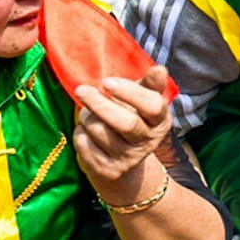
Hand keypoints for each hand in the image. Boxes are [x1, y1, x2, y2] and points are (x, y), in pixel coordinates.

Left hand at [72, 65, 172, 193]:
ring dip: (87, 117)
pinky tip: (86, 132)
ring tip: (88, 113)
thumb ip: (150, 85)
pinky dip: (80, 134)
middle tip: (81, 90)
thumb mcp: (142, 100)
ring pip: (100, 132)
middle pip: (126, 123)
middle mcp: (148, 143)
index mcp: (160, 122)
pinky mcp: (108, 171)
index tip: (107, 82)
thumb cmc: (130, 118)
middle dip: (100, 104)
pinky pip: (85, 146)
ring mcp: (128, 159)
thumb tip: (160, 69)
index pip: (153, 106)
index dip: (130, 93)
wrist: (121, 160)